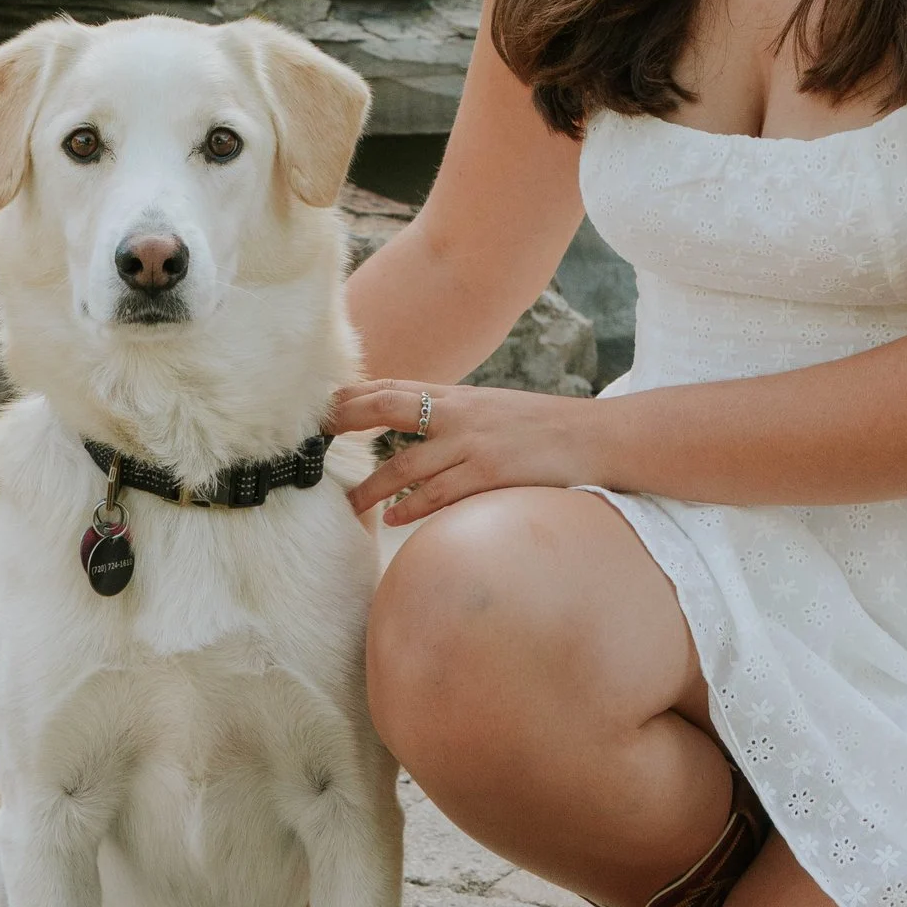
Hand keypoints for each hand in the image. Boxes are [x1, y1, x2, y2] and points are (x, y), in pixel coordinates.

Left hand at [335, 380, 610, 524]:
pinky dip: (411, 507)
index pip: (392, 387)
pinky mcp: (490, 474)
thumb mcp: (491, 410)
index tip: (320, 407)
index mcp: (457, 396)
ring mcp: (473, 443)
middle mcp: (458, 413)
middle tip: (312, 439)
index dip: (352, 395)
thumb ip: (452, 416)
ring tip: (347, 505)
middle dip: (346, 420)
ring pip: (405, 465)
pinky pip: (439, 494)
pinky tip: (394, 518)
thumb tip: (414, 429)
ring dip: (371, 488)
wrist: (594, 435)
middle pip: (386, 408)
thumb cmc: (541, 428)